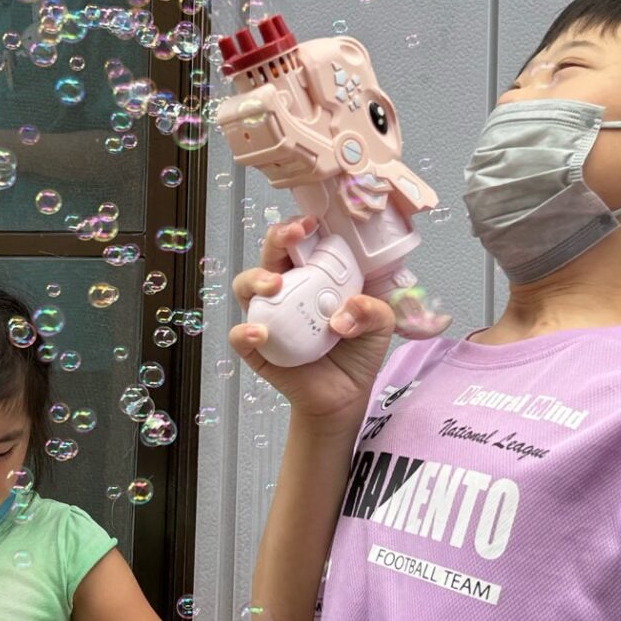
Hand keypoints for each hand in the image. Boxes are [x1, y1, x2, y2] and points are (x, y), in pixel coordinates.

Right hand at [228, 215, 398, 423]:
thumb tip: (346, 312)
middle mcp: (287, 291)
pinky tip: (261, 332)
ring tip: (274, 284)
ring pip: (246, 285)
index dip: (302, 228)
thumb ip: (373, 310)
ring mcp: (268, 317)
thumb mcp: (380, 325)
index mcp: (315, 277)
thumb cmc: (358, 352)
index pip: (302, 243)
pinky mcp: (257, 348)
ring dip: (256, 278)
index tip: (312, 224)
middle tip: (293, 236)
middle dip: (278, 237)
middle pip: (271, 254)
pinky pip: (240, 335)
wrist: (345, 396)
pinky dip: (244, 331)